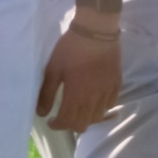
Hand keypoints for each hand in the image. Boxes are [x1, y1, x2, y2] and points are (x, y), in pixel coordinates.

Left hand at [37, 15, 120, 131]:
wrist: (96, 31)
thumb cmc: (71, 49)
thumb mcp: (53, 69)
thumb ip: (47, 93)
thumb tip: (41, 113)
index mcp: (76, 96)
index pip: (66, 122)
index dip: (57, 125)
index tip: (51, 121)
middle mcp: (93, 99)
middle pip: (83, 124)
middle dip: (70, 125)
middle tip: (63, 116)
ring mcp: (107, 92)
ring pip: (98, 117)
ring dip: (86, 118)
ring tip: (79, 110)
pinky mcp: (116, 84)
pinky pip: (110, 104)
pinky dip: (101, 108)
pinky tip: (94, 101)